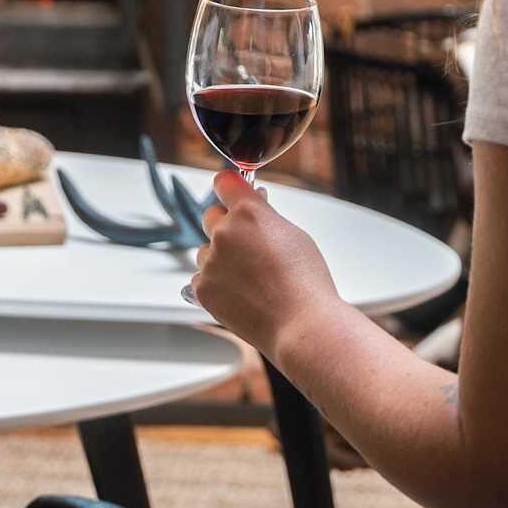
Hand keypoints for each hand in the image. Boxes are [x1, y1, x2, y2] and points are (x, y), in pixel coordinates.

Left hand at [191, 169, 347, 360]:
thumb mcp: (293, 234)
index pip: (224, 182)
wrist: (301, 325)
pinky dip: (216, 282)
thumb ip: (266, 216)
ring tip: (251, 277)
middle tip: (249, 245)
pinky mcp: (202, 288)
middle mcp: (224, 233)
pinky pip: (202, 276)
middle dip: (226, 225)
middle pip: (211, 216)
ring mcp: (210, 261)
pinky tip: (242, 293)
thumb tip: (254, 204)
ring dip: (221, 257)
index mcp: (248, 213)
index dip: (230, 188)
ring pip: (206, 249)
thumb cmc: (305, 282)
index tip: (232, 194)